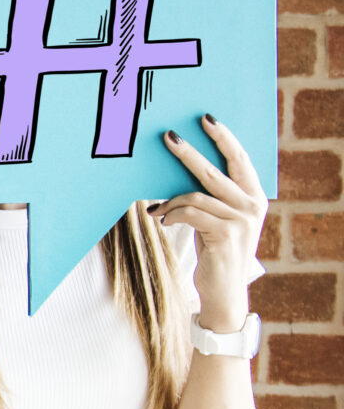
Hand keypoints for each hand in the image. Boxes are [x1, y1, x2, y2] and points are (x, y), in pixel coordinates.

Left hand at [160, 115, 268, 333]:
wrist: (223, 289)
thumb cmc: (215, 249)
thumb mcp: (217, 218)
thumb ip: (210, 196)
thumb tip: (179, 169)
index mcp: (254, 197)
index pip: (240, 159)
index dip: (224, 137)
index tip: (206, 118)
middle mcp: (253, 206)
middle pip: (216, 171)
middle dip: (190, 153)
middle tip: (168, 136)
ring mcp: (242, 220)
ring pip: (197, 194)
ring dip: (170, 200)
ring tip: (154, 209)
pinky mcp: (226, 234)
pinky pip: (191, 213)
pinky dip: (172, 214)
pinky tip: (163, 221)